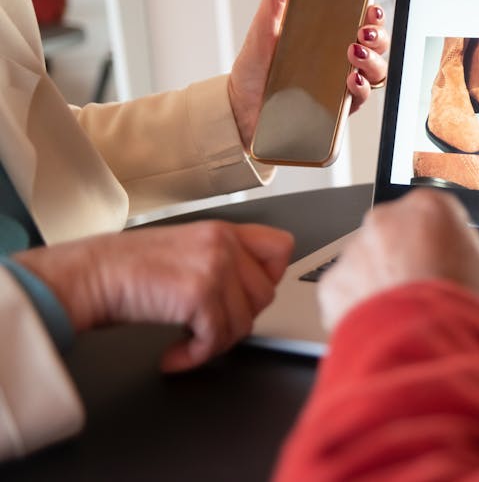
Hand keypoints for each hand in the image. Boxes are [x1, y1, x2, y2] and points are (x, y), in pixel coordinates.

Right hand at [14, 221, 293, 372]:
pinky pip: (217, 340)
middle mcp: (224, 244)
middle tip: (207, 324)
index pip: (281, 247)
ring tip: (187, 339)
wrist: (89, 275)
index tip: (245, 295)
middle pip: (265, 295)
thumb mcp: (186, 249)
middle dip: (238, 318)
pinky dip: (195, 357)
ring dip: (215, 341)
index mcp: (223, 231)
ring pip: (244, 323)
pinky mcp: (200, 295)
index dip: (270, 277)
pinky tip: (174, 355)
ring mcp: (215, 267)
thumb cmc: (128, 269)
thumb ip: (222, 260)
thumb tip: (250, 293)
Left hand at [228, 0, 390, 149]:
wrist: (239, 106)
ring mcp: (340, 85)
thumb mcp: (263, 25)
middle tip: (362, 31)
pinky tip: (350, 79)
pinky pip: (360, 99)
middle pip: (376, 47)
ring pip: (375, 72)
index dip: (374, 15)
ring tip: (354, 52)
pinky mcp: (336, 110)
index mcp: (328, 38)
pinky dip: (360, 88)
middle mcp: (339, 60)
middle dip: (378, 36)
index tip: (371, 8)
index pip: (362, 23)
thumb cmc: (255, 68)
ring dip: (373, 60)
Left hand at [318, 189, 478, 331]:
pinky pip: (350, 290)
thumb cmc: (466, 314)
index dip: (455, 246)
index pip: (442, 215)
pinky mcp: (334, 283)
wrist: (423, 358)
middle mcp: (387, 221)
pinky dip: (364, 305)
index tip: (460, 270)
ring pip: (374, 261)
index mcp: (430, 208)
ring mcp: (356, 251)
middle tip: (438, 295)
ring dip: (388, 280)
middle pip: (405, 235)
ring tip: (413, 316)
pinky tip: (389, 325)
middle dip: (417, 259)